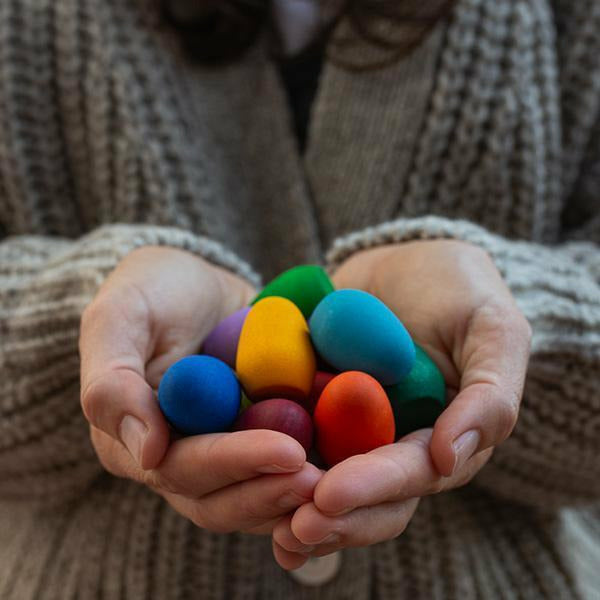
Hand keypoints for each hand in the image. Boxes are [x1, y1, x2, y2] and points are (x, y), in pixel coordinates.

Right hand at [79, 246, 320, 533]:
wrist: (198, 283)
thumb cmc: (153, 290)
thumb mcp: (120, 316)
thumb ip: (113, 381)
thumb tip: (146, 452)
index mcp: (134, 440)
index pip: (182, 469)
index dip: (235, 464)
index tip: (288, 451)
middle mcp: (177, 458)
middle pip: (222, 498)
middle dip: (272, 491)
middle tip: (325, 479)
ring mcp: (220, 452)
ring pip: (255, 496)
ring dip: (296, 496)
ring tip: (346, 481)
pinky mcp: (255, 440)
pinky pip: (283, 468)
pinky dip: (313, 471)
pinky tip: (352, 463)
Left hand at [272, 240, 531, 566]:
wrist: (404, 258)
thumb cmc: (459, 289)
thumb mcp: (492, 329)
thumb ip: (490, 394)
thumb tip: (450, 459)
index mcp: (440, 436)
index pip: (411, 475)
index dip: (373, 489)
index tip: (329, 496)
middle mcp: (392, 443)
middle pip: (366, 496)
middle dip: (331, 517)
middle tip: (290, 528)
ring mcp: (348, 427)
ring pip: (324, 480)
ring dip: (294, 508)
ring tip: (266, 528)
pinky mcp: (311, 404)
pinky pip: (287, 435)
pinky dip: (266, 462)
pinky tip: (235, 482)